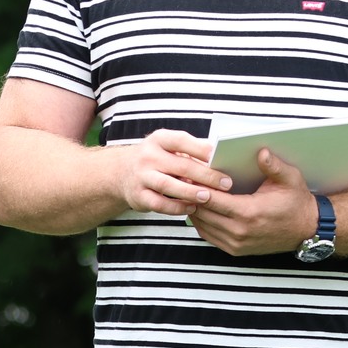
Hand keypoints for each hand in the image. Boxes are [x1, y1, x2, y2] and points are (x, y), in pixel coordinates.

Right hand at [115, 129, 234, 215]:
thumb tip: (222, 160)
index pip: (181, 141)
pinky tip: (192, 208)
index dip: (201, 149)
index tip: (220, 158)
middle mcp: (147, 156)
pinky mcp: (138, 195)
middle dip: (206, 175)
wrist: (121, 173)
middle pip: (180, 166)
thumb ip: (191, 152)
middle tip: (226, 183)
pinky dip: (177, 207)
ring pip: (169, 185)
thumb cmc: (156, 159)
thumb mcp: (168, 148)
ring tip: (208, 197)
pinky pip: (160, 204)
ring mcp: (141, 176)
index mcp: (159, 140)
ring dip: (191, 192)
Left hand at [187, 148, 317, 256]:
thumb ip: (274, 166)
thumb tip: (261, 152)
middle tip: (183, 181)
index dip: (196, 187)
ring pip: (202, 225)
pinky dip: (201, 222)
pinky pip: (208, 236)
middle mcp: (240, 231)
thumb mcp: (290, 179)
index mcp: (249, 213)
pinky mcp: (235, 250)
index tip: (187, 175)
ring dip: (194, 210)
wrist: (307, 229)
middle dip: (191, 197)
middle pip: (202, 213)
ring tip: (188, 192)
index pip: (211, 200)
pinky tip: (200, 208)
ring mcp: (236, 243)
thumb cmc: (297, 202)